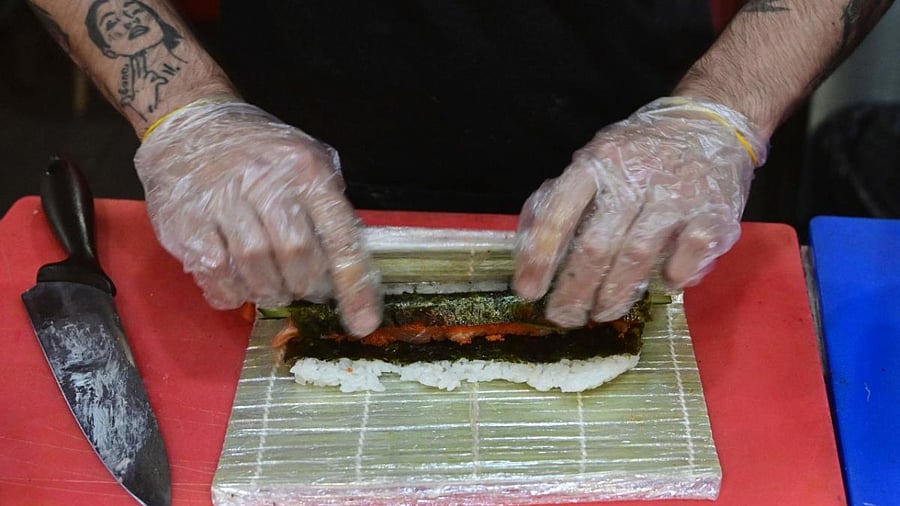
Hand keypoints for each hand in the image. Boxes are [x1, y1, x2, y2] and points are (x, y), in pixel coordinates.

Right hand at [135, 99, 381, 335]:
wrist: (190, 123)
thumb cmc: (258, 151)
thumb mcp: (306, 161)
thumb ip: (328, 208)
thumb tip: (351, 264)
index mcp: (305, 169)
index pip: (339, 235)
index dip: (354, 285)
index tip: (363, 323)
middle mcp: (265, 181)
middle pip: (297, 256)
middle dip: (307, 286)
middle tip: (306, 289)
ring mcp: (221, 201)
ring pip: (256, 269)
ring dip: (270, 292)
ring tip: (273, 287)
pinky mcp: (186, 221)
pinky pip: (216, 275)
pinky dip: (233, 293)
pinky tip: (239, 285)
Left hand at [513, 97, 766, 326]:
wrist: (707, 122)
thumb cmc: (637, 153)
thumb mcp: (592, 161)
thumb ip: (560, 199)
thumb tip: (530, 249)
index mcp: (595, 164)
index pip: (558, 213)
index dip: (540, 257)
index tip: (527, 291)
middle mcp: (632, 178)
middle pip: (596, 245)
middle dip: (575, 290)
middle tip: (563, 317)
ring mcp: (673, 194)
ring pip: (637, 256)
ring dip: (616, 294)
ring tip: (602, 313)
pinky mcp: (711, 210)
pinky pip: (687, 255)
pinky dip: (673, 277)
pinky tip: (663, 286)